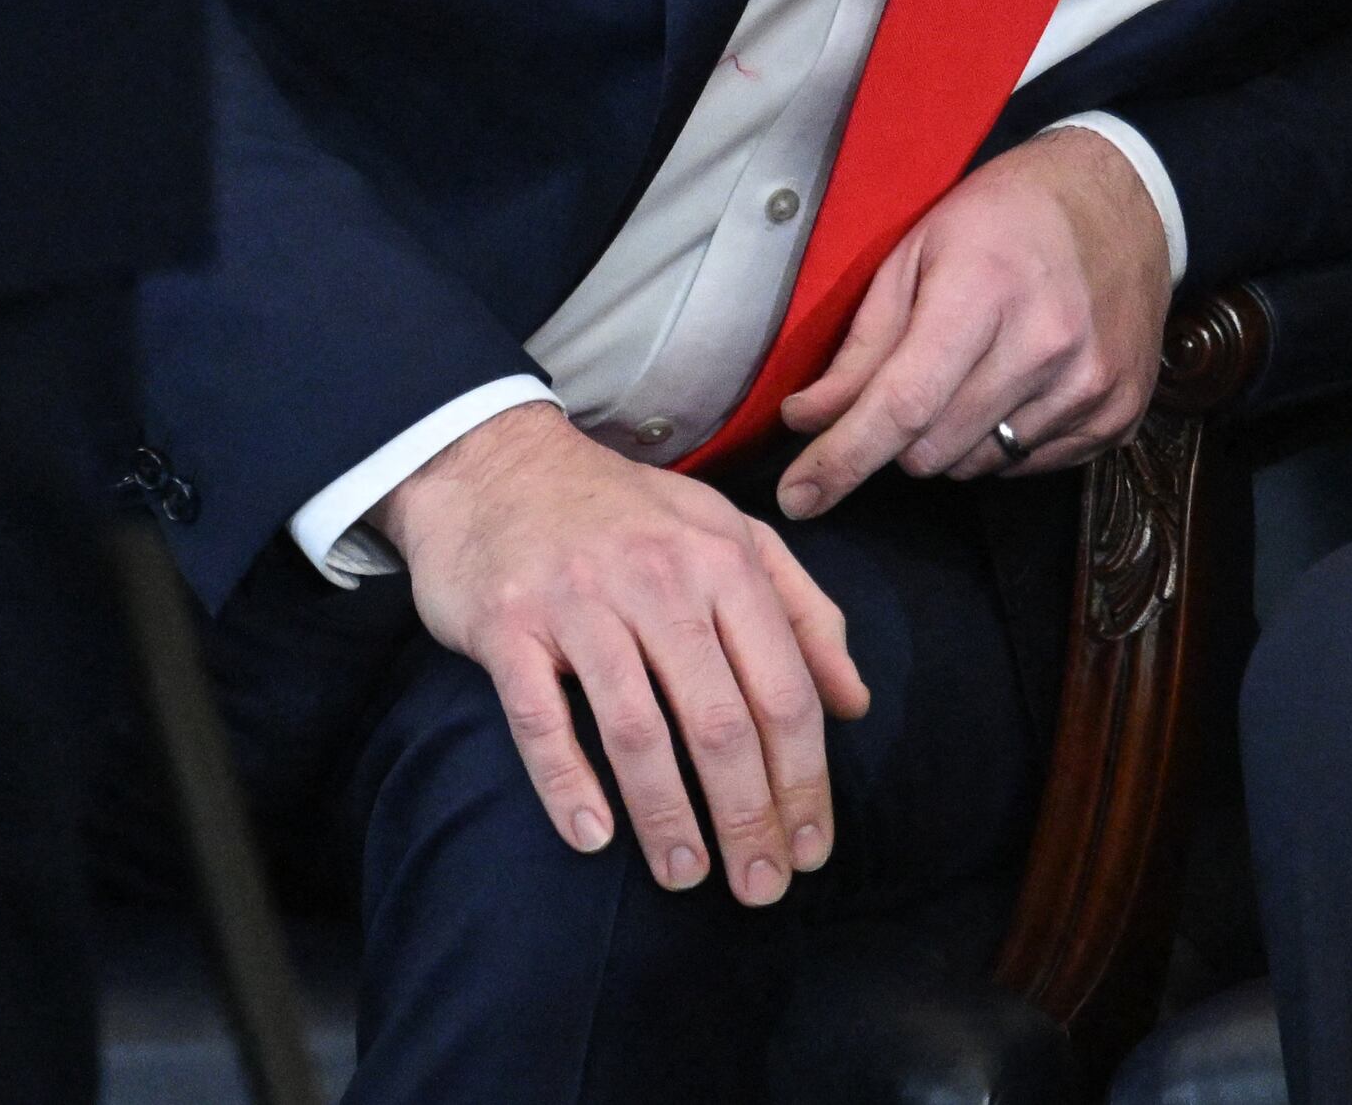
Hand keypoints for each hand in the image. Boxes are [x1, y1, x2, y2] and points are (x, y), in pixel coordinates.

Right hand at [372, 400, 872, 901]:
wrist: (497, 465)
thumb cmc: (627, 515)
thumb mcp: (731, 537)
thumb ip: (803, 612)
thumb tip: (854, 702)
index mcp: (725, 562)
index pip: (783, 688)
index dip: (804, 776)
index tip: (812, 846)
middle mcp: (659, 581)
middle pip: (720, 719)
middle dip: (749, 814)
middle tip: (760, 887)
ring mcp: (580, 604)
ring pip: (636, 728)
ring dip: (668, 816)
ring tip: (688, 877)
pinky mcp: (508, 627)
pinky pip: (541, 719)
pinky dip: (568, 784)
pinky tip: (593, 838)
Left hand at [777, 125, 1170, 517]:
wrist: (1121, 201)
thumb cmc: (1002, 220)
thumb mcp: (916, 255)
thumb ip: (862, 346)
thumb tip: (805, 421)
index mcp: (985, 290)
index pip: (903, 404)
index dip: (841, 459)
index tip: (798, 498)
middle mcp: (1047, 344)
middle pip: (932, 449)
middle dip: (899, 436)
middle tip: (912, 384)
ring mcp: (1091, 383)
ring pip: (976, 465)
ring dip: (953, 439)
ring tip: (973, 374)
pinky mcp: (1119, 413)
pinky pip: (1028, 467)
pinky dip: (1004, 441)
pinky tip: (1017, 386)